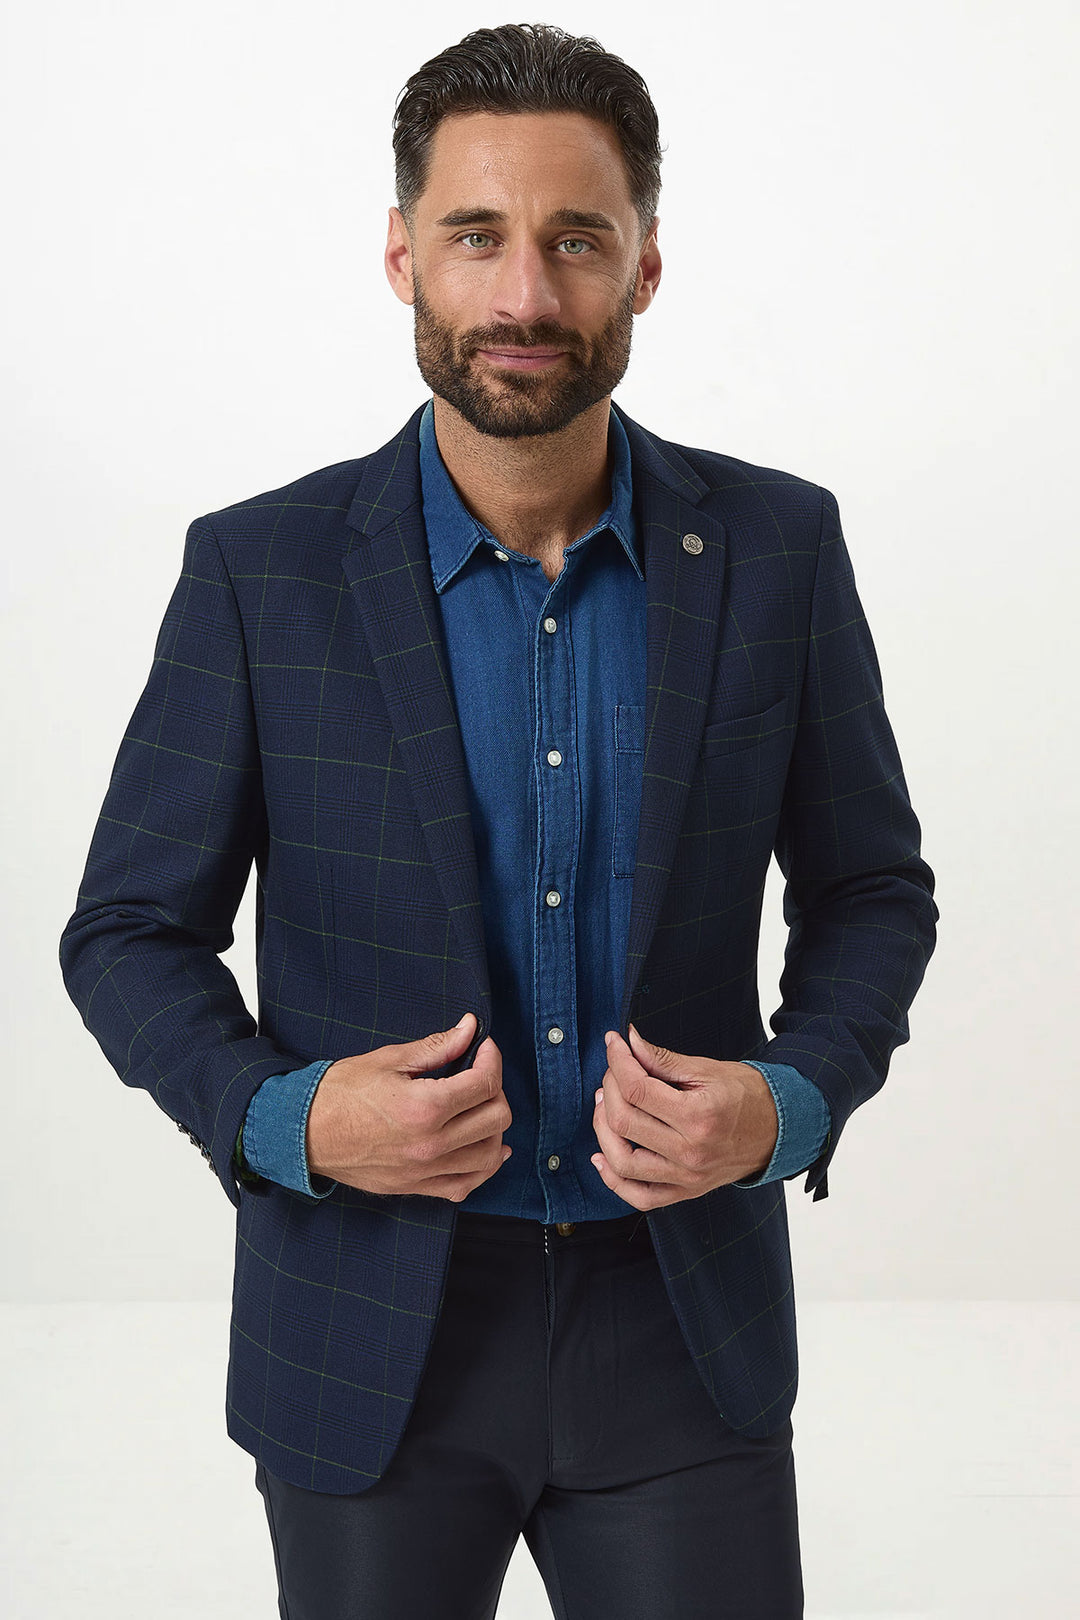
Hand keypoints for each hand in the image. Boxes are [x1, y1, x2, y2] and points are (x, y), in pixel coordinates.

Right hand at [306, 1012, 511, 1199]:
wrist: (304, 1132)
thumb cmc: (340, 1093)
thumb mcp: (390, 1060)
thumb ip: (437, 1046)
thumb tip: (469, 1029)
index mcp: (424, 1107)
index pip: (485, 1083)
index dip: (491, 1058)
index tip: (484, 1048)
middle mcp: (430, 1144)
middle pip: (495, 1118)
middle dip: (495, 1090)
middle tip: (480, 1075)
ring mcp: (423, 1170)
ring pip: (488, 1155)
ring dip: (494, 1128)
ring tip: (483, 1108)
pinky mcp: (415, 1186)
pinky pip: (465, 1186)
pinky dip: (483, 1168)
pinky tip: (485, 1150)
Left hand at [589, 1023, 777, 1209]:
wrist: (779, 1128)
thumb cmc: (747, 1095)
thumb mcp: (708, 1069)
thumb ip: (663, 1059)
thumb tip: (629, 1042)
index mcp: (698, 1116)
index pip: (638, 1089)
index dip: (618, 1062)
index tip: (613, 1044)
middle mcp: (690, 1151)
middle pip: (624, 1122)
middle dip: (609, 1089)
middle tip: (614, 1071)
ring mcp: (687, 1177)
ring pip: (623, 1161)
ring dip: (602, 1130)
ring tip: (605, 1105)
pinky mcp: (685, 1191)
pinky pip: (639, 1197)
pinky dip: (614, 1180)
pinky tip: (603, 1156)